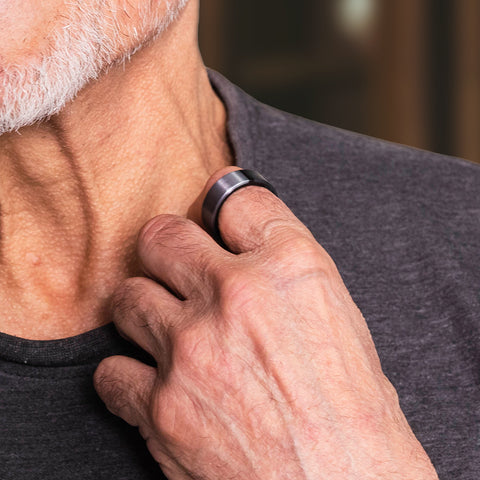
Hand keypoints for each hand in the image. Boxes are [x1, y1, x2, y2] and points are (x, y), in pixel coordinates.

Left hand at [94, 167, 438, 479]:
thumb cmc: (353, 411)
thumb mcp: (339, 319)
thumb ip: (286, 273)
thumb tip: (245, 248)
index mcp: (291, 268)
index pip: (238, 200)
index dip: (223, 207)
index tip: (215, 221)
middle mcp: (237, 296)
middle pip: (162, 235)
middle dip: (166, 249)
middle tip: (176, 270)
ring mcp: (192, 349)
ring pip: (127, 297)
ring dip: (144, 310)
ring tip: (167, 332)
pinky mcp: (161, 407)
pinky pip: (111, 371)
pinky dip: (128, 376)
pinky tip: (155, 385)